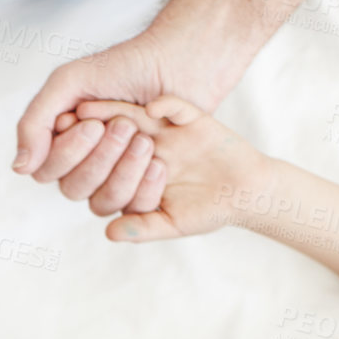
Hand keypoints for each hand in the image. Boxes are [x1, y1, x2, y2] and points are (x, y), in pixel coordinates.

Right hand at [14, 33, 177, 214]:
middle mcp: (83, 165)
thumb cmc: (123, 67)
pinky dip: (143, 188)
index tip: (91, 122)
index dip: (67, 153)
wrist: (178, 62)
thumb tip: (20, 169)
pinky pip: (134, 210)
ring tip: (144, 141)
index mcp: (60, 142)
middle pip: (73, 189)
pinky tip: (157, 164)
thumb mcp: (69, 82)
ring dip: (122, 173)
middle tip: (123, 126)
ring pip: (101, 203)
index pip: (46, 170)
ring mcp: (114, 179)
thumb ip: (36, 122)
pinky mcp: (143, 187)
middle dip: (99, 159)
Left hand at [69, 96, 268, 243]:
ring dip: (116, 114)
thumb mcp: (174, 223)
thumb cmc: (208, 211)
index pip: (112, 173)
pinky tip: (154, 108)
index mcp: (135, 177)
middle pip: (116, 143)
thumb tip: (109, 233)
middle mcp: (144, 152)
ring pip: (136, 120)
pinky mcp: (189, 119)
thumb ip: (143, 227)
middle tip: (96, 140)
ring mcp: (164, 134)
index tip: (91, 174)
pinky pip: (175, 107)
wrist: (247, 192)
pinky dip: (165, 105)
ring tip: (94, 111)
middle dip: (105, 145)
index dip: (99, 173)